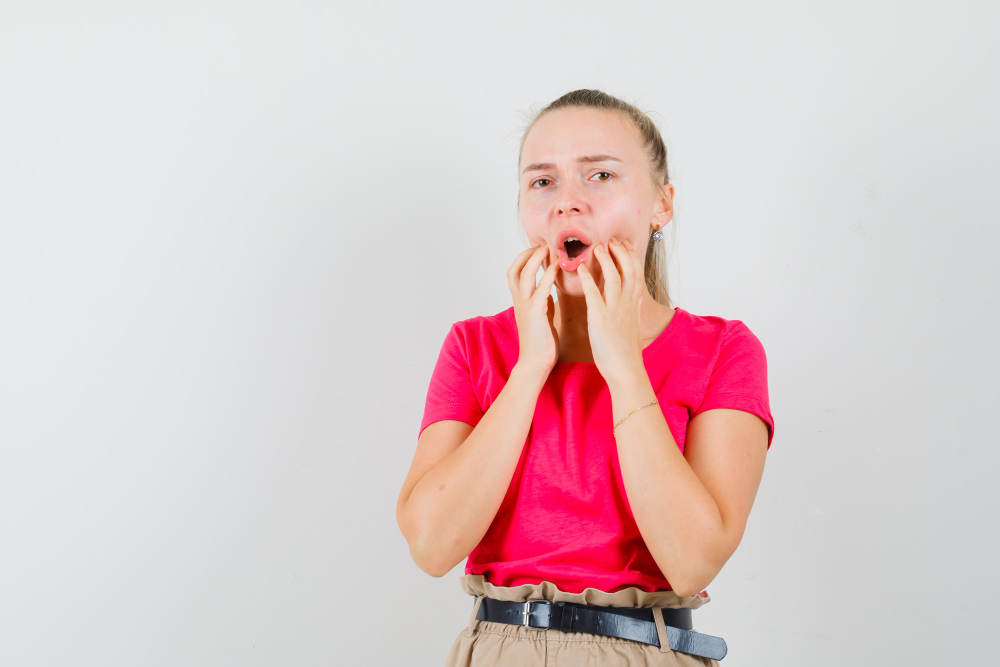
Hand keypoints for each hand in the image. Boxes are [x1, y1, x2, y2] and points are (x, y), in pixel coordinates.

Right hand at [507, 244, 560, 373]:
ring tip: (550, 249)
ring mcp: (525, 306)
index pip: (516, 272)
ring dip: (537, 258)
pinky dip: (548, 275)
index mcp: (520, 301)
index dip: (525, 258)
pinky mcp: (535, 312)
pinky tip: (558, 267)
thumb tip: (549, 289)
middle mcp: (519, 300)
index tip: (539, 250)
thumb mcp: (541, 315)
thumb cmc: (541, 342)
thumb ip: (543, 300)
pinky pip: (541, 288)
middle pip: (515, 268)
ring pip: (525, 274)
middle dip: (528, 254)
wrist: (535, 363)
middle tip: (544, 245)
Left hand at [576, 238, 645, 384]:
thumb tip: (636, 299)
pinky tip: (579, 269)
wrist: (626, 370)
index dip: (631, 257)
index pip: (636, 273)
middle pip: (629, 270)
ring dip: (606, 260)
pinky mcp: (601, 319)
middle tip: (611, 239)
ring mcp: (615, 311)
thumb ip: (633, 310)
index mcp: (634, 305)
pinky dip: (587, 280)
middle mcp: (627, 304)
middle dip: (621, 252)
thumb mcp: (632, 325)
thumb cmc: (626, 352)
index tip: (625, 244)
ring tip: (597, 247)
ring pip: (614, 278)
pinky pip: (594, 295)